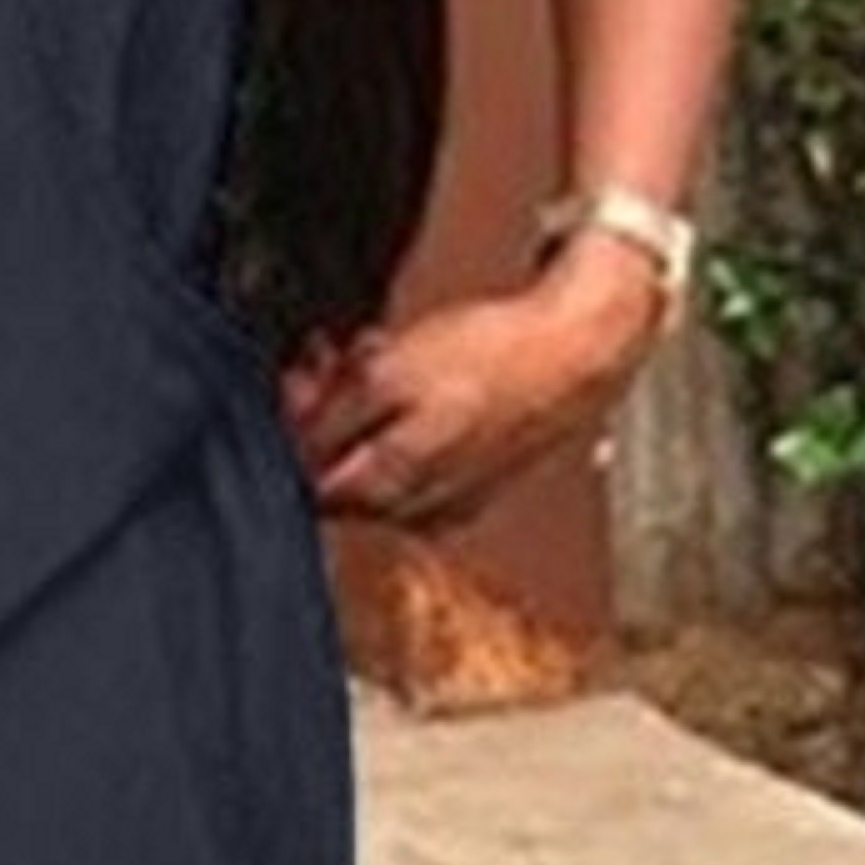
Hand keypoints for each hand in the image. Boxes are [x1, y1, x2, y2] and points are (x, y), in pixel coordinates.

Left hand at [276, 236, 656, 533]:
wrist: (575, 353)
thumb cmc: (493, 359)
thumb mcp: (388, 373)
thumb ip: (329, 416)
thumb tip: (288, 439)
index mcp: (386, 489)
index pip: (304, 483)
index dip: (293, 426)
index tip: (302, 379)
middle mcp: (412, 511)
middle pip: (338, 474)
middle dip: (328, 414)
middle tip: (336, 361)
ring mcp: (444, 502)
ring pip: (375, 464)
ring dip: (363, 413)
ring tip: (381, 358)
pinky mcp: (470, 485)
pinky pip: (415, 461)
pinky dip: (402, 424)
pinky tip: (417, 385)